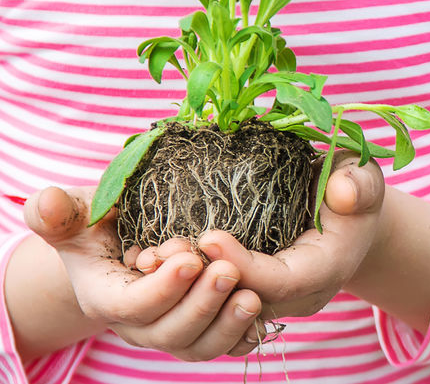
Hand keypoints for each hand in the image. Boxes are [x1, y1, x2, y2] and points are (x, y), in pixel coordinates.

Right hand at [25, 186, 264, 359]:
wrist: (127, 241)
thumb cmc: (103, 222)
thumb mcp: (81, 211)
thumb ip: (59, 211)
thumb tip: (46, 203)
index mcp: (106, 298)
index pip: (131, 307)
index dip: (161, 289)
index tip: (189, 258)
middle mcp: (140, 324)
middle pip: (169, 333)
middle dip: (200, 305)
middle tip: (228, 270)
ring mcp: (173, 331)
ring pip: (199, 347)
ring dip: (226, 325)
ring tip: (251, 295)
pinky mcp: (204, 330)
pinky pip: (226, 347)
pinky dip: (244, 336)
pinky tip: (262, 315)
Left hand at [137, 154, 385, 320]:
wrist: (349, 218)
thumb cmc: (352, 191)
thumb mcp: (363, 178)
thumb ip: (359, 184)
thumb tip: (343, 191)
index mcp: (326, 269)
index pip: (281, 283)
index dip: (244, 265)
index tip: (209, 236)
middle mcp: (297, 296)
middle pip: (245, 303)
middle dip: (203, 282)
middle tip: (164, 251)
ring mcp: (272, 300)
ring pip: (224, 307)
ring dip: (186, 288)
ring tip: (152, 255)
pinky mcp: (250, 294)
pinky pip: (216, 300)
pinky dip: (185, 286)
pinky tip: (155, 261)